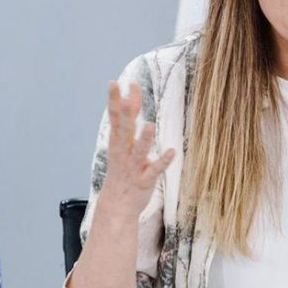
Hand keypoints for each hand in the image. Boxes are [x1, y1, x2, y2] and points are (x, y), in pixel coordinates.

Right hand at [96, 81, 174, 220]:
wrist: (116, 206)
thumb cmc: (121, 171)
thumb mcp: (121, 145)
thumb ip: (127, 124)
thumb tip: (131, 98)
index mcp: (117, 143)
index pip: (115, 117)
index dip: (116, 100)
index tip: (117, 82)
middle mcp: (123, 152)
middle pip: (123, 129)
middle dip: (125, 112)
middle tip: (127, 95)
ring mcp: (133, 167)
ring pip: (138, 151)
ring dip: (144, 139)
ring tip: (149, 125)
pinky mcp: (143, 181)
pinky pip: (154, 170)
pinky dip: (162, 162)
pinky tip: (172, 152)